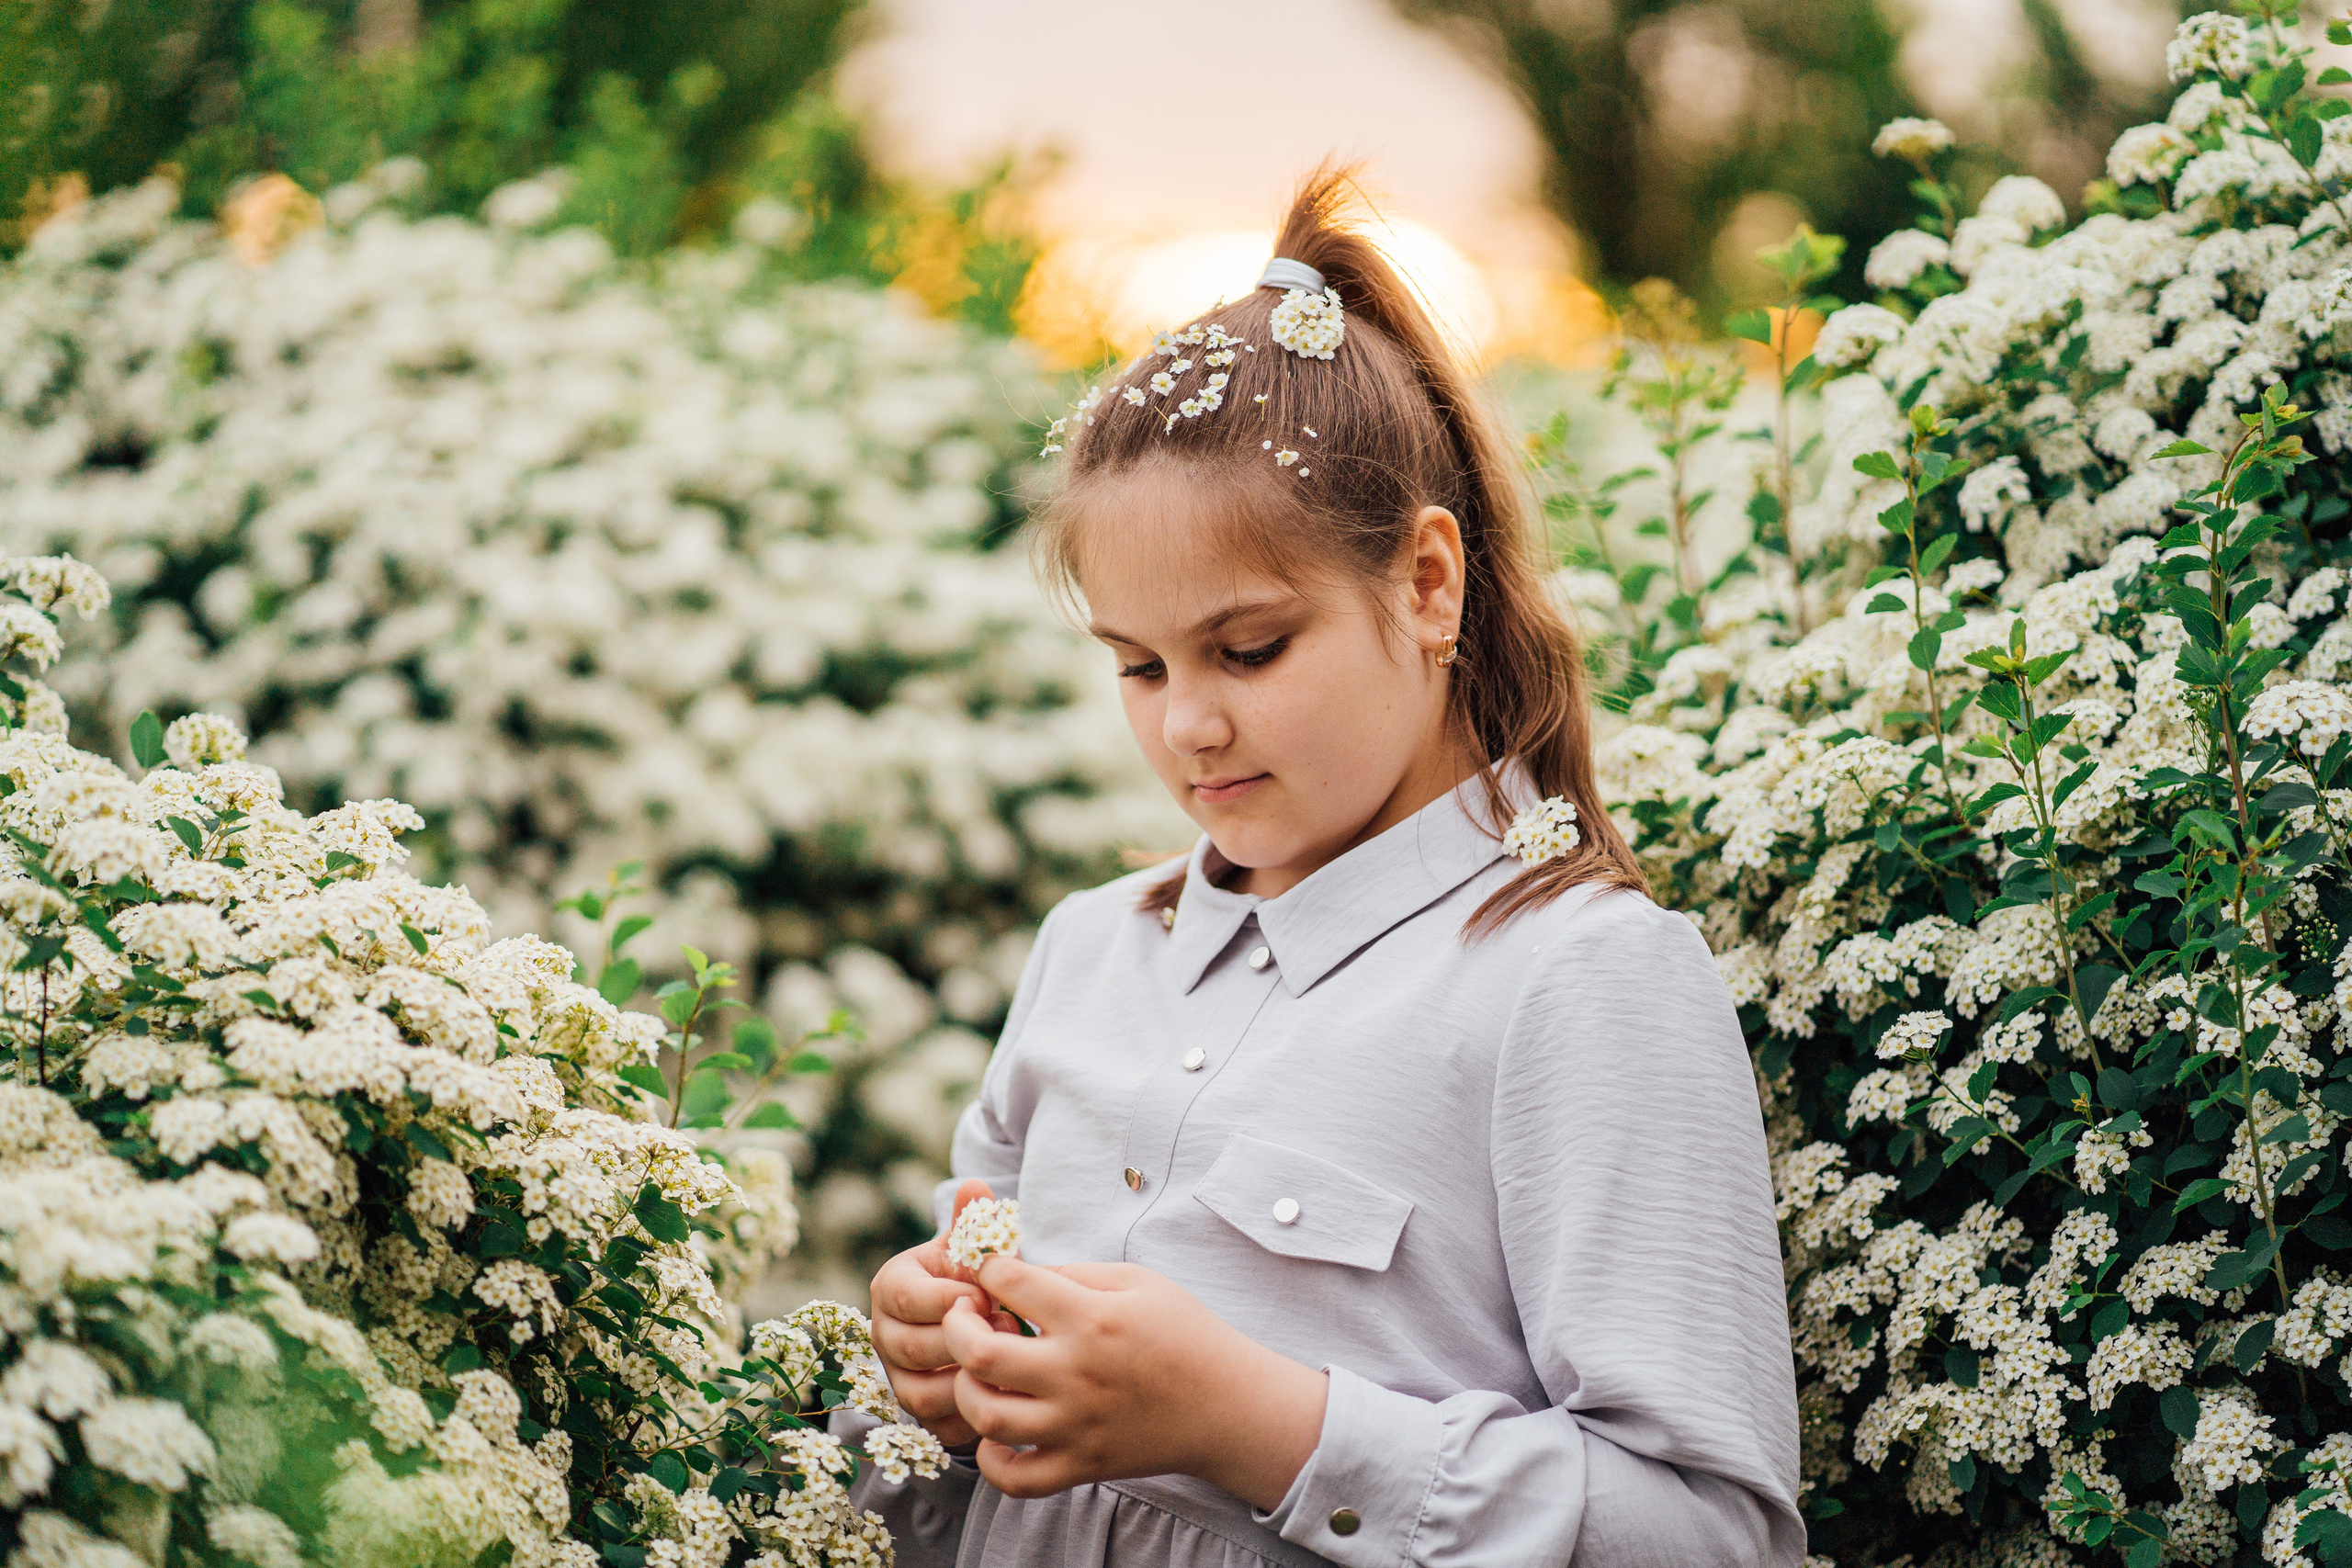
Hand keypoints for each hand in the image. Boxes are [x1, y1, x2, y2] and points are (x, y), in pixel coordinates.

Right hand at [869, 1180, 1016, 1448]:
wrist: (973, 1325)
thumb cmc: (974, 1278)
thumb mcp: (974, 1251)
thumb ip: (975, 1222)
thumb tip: (976, 1186)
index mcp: (891, 1287)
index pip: (909, 1297)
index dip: (952, 1297)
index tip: (987, 1295)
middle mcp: (884, 1334)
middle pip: (915, 1347)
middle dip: (966, 1338)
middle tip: (1007, 1326)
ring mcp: (896, 1378)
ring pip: (923, 1393)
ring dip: (970, 1378)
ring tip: (1008, 1358)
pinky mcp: (917, 1415)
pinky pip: (938, 1425)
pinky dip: (972, 1413)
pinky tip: (1004, 1392)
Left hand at [940, 1255, 1326, 1508]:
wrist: (1229, 1405)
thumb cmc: (1185, 1333)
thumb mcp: (1139, 1281)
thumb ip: (1076, 1274)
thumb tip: (1019, 1276)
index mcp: (1091, 1317)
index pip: (1010, 1282)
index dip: (986, 1267)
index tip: (987, 1270)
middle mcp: (1076, 1372)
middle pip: (979, 1351)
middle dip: (954, 1326)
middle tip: (963, 1317)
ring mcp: (1076, 1425)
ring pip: (987, 1414)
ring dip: (966, 1389)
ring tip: (977, 1373)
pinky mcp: (1082, 1465)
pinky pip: (1015, 1478)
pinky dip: (991, 1460)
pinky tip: (996, 1432)